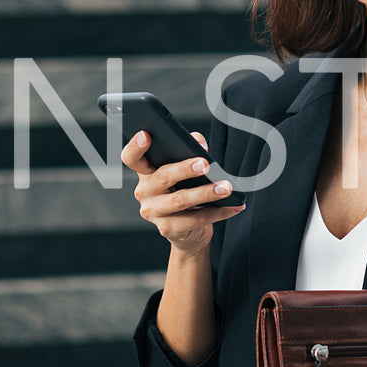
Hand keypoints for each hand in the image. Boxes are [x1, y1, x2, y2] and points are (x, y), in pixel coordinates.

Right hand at [122, 130, 245, 254]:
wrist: (188, 231)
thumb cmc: (186, 191)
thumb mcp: (186, 169)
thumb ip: (191, 149)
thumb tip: (199, 143)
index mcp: (146, 173)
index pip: (132, 158)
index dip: (135, 146)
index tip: (146, 134)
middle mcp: (144, 192)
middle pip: (162, 177)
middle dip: (185, 169)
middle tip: (205, 163)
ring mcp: (154, 212)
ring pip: (180, 200)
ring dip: (206, 192)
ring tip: (226, 187)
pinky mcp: (167, 229)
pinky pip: (195, 219)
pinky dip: (218, 212)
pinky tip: (234, 205)